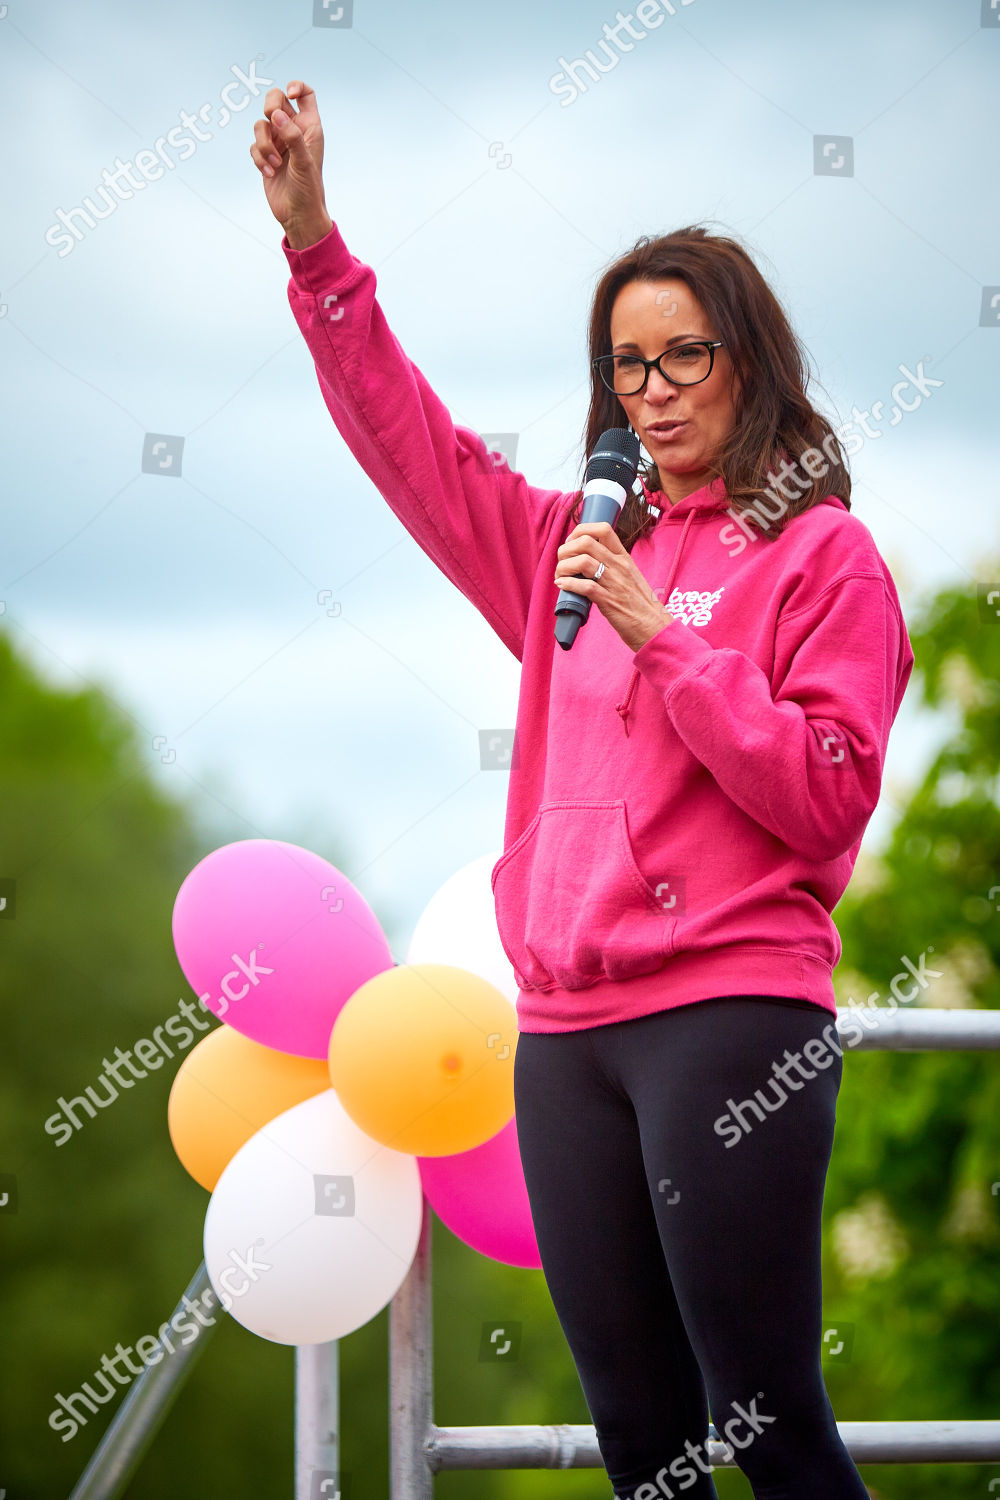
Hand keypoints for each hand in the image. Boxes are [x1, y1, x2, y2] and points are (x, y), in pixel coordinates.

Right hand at [251, 81, 329, 240]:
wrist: (298, 215)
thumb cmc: (308, 189)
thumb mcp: (304, 162)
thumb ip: (292, 136)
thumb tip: (276, 115)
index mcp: (309, 127)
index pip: (305, 95)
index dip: (296, 87)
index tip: (289, 93)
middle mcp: (293, 131)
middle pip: (275, 100)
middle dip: (270, 107)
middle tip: (273, 120)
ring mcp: (278, 143)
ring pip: (260, 124)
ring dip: (264, 143)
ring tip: (275, 163)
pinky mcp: (265, 156)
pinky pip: (253, 145)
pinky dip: (259, 158)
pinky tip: (269, 173)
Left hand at [553, 522, 673, 652]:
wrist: (653, 626)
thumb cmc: (639, 604)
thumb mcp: (629, 576)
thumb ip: (611, 565)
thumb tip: (586, 560)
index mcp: (624, 557)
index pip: (603, 529)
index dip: (580, 531)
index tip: (571, 543)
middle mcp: (619, 566)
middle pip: (586, 542)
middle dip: (566, 549)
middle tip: (562, 561)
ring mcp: (614, 582)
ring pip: (582, 561)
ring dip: (564, 567)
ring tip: (560, 576)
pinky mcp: (609, 601)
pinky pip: (585, 586)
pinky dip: (568, 584)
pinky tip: (562, 586)